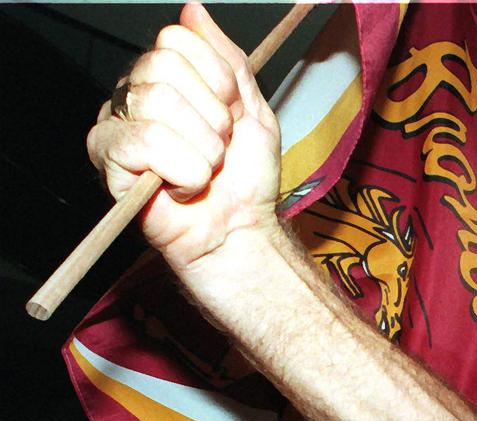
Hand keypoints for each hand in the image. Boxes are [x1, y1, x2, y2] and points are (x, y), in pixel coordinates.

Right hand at [85, 2, 280, 270]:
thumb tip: (192, 11)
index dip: (216, 80)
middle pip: (162, 68)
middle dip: (211, 116)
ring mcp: (117, 125)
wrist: (241, 227)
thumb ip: (226, 58)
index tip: (231, 113)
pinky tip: (182, 185)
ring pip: (158, 104)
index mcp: (165, 76)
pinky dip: (183, 169)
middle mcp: (134, 94)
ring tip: (204, 169)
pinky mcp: (109, 160)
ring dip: (202, 147)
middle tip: (219, 147)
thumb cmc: (245, 177)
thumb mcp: (251, 107)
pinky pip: (145, 142)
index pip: (175, 39)